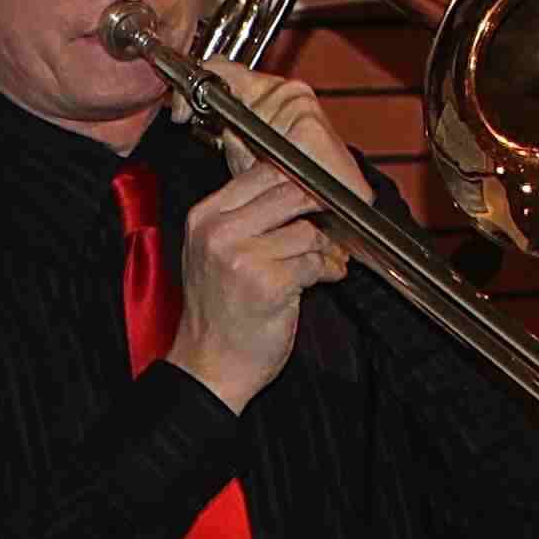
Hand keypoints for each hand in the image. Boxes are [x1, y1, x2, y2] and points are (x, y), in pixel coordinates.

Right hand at [163, 67, 362, 414]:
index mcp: (205, 217)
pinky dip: (328, 269)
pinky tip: (326, 276)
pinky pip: (314, 261)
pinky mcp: (268, 283)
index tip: (316, 195)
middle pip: (289, 192)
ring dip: (327, 247)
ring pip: (307, 230)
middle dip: (320, 208)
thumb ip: (246, 216)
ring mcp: (241, 257)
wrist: (209, 366)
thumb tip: (298, 185)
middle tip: (334, 221)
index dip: (299, 180)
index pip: (263, 172)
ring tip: (328, 260)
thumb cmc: (218, 312)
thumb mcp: (216, 253)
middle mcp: (218, 232)